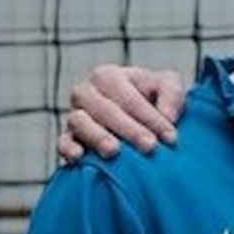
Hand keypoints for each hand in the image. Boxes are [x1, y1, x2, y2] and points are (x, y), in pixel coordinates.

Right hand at [56, 65, 186, 161]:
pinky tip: (80, 158)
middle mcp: (86, 93)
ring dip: (98, 137)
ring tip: (114, 151)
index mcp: (108, 76)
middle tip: (150, 147)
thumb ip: (172, 93)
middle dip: (130, 129)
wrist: (137, 118)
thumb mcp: (167, 86)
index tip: (170, 137)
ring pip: (80, 122)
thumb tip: (167, 116)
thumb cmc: (152, 98)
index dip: (151, 117)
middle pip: (105, 109)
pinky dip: (68, 149)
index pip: (129, 97)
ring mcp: (74, 115)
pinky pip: (62, 142)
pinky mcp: (66, 137)